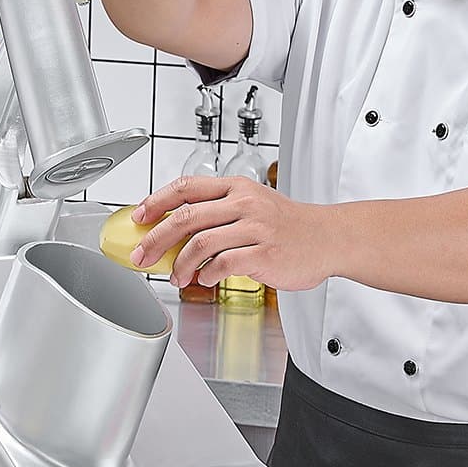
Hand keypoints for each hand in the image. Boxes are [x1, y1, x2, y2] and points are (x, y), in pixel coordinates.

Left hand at [130, 175, 338, 292]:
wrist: (329, 238)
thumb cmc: (288, 225)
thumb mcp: (254, 204)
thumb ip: (218, 211)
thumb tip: (173, 230)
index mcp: (236, 187)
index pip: (186, 187)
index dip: (156, 201)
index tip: (138, 217)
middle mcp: (243, 203)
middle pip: (185, 216)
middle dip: (155, 239)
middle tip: (142, 256)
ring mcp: (254, 228)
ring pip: (199, 243)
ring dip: (179, 264)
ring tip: (176, 277)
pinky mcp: (263, 254)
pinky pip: (222, 264)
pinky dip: (205, 274)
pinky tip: (204, 279)